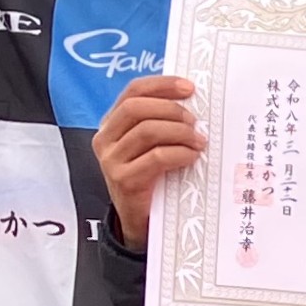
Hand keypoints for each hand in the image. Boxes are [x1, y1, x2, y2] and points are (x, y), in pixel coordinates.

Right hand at [92, 75, 205, 250]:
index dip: (162, 85)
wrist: (140, 220)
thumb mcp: (151, 145)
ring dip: (180, 133)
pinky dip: (179, 153)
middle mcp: (105, 138)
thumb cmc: (152, 177)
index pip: (133, 91)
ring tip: (199, 141)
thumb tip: (193, 101)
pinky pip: (156, 157)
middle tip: (196, 122)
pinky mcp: (123, 180)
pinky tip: (192, 157)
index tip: (189, 87)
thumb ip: (161, 123)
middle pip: (136, 108)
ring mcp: (111, 160)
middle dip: (172, 110)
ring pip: (147, 130)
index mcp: (112, 123)